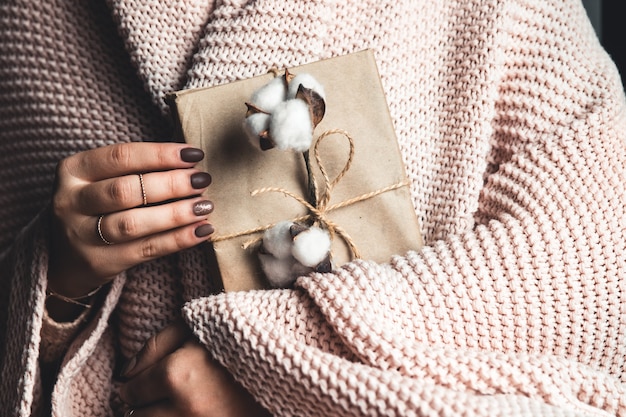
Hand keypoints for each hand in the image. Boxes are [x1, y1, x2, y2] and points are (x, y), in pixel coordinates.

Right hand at [48, 142, 214, 299]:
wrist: (66, 256)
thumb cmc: (98, 205)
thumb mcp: (102, 179)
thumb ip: (137, 168)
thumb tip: (190, 162)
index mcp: (74, 170)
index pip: (121, 156)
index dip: (161, 154)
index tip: (194, 154)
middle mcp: (71, 201)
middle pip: (126, 190)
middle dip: (170, 184)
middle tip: (202, 180)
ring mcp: (82, 235)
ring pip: (134, 224)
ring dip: (175, 214)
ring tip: (205, 206)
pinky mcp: (100, 262)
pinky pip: (146, 249)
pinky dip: (178, 239)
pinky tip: (202, 230)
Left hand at [119, 320, 269, 416]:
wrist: (290, 362)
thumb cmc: (241, 338)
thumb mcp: (197, 327)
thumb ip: (156, 344)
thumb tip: (125, 372)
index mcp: (178, 375)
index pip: (132, 390)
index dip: (134, 383)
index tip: (141, 380)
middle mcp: (187, 409)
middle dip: (142, 405)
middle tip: (154, 394)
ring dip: (158, 415)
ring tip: (174, 402)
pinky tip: (189, 409)